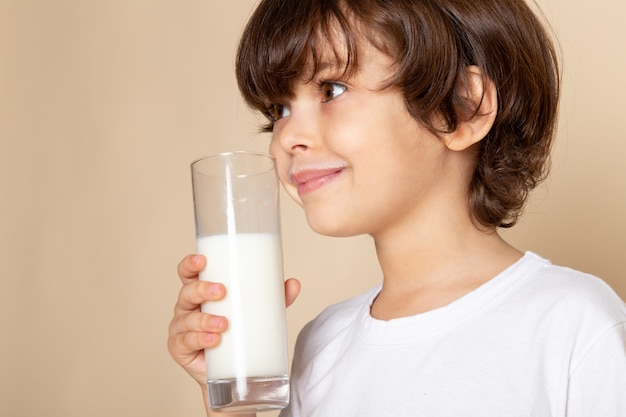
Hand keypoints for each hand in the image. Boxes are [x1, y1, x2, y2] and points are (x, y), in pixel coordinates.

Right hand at [167, 254, 300, 386]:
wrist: (232, 372)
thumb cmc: (239, 333)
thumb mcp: (257, 312)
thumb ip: (275, 298)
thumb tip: (293, 283)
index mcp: (200, 293)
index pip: (188, 274)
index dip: (190, 264)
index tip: (202, 260)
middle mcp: (187, 308)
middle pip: (187, 292)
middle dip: (202, 289)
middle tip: (222, 291)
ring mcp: (181, 328)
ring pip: (187, 319)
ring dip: (204, 319)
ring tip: (223, 323)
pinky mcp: (180, 349)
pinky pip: (186, 342)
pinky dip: (200, 340)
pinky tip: (213, 340)